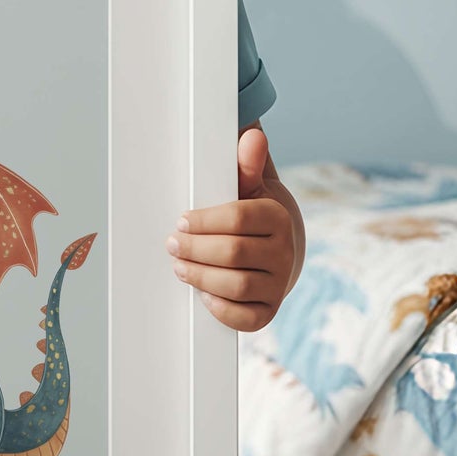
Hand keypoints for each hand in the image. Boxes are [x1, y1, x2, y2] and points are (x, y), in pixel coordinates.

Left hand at [165, 125, 295, 332]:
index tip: (181, 220)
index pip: (237, 218)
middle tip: (171, 245)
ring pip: (235, 286)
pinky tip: (203, 296)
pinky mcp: (270, 310)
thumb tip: (252, 136)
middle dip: (195, 249)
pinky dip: (222, 310)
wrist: (278, 249)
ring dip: (200, 277)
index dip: (204, 221)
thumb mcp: (250, 186)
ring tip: (179, 267)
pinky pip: (246, 319)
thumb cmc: (252, 214)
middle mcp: (284, 251)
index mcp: (278, 216)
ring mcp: (279, 283)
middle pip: (232, 252)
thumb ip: (246, 165)